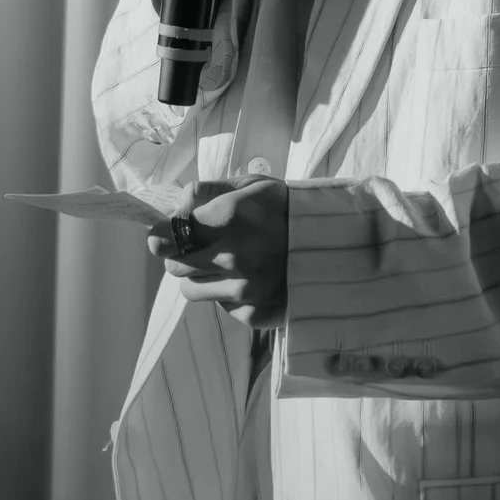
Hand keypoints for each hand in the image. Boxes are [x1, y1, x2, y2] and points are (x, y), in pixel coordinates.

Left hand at [149, 179, 289, 326]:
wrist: (337, 248)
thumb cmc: (288, 211)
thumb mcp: (252, 185)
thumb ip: (208, 191)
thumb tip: (176, 205)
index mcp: (230, 217)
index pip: (169, 235)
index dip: (162, 235)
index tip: (162, 235)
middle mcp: (234, 256)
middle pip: (175, 267)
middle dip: (181, 256)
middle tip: (201, 248)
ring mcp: (244, 289)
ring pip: (191, 291)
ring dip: (201, 278)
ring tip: (227, 264)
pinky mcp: (253, 313)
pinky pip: (220, 305)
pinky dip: (227, 294)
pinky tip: (251, 278)